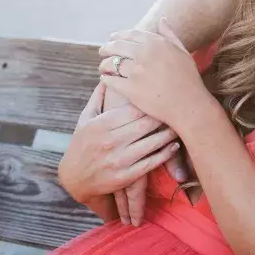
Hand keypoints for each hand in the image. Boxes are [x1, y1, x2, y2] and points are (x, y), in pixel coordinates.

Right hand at [57, 81, 180, 220]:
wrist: (74, 179)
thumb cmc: (82, 144)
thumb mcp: (85, 119)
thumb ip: (98, 97)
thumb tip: (110, 75)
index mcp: (101, 124)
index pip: (134, 109)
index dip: (152, 102)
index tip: (165, 97)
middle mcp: (110, 141)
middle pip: (146, 124)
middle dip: (165, 116)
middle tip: (180, 108)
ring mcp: (118, 160)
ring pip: (152, 143)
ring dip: (169, 134)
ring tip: (181, 125)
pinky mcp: (125, 177)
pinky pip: (151, 163)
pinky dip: (165, 154)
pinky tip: (174, 146)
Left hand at [98, 18, 209, 127]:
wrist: (188, 104)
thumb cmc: (188, 78)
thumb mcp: (182, 51)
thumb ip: (169, 34)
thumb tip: (161, 20)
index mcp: (156, 43)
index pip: (131, 34)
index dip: (119, 35)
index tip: (112, 38)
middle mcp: (144, 54)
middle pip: (116, 46)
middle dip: (106, 48)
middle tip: (102, 51)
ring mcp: (136, 72)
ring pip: (111, 63)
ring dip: (104, 64)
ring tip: (104, 67)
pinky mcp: (130, 89)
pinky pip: (110, 81)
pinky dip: (106, 79)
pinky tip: (106, 79)